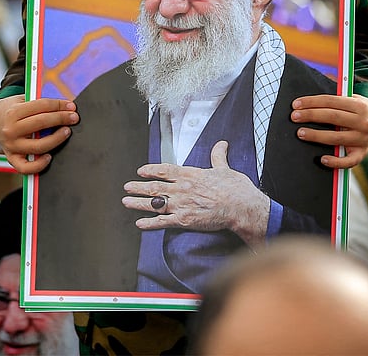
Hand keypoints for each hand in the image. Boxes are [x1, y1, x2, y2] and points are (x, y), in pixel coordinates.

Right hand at [0, 95, 77, 173]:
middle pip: (41, 123)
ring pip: (38, 146)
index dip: (59, 105)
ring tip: (66, 132)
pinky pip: (26, 168)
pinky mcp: (12, 159)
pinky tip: (50, 157)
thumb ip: (41, 104)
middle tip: (74, 117)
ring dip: (56, 139)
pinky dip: (39, 165)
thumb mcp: (24, 100)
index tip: (71, 106)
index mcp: (13, 112)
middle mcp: (11, 130)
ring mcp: (11, 146)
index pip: (41, 106)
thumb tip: (65, 108)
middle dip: (61, 118)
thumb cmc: (15, 110)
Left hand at [123, 141, 269, 248]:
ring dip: (138, 203)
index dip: (151, 170)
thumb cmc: (235, 188)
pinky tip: (139, 224)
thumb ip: (218, 156)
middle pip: (155, 187)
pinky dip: (149, 223)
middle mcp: (182, 188)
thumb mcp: (225, 168)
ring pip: (154, 203)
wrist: (241, 206)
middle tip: (127, 187)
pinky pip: (162, 222)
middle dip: (138, 187)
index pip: (165, 170)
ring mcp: (181, 204)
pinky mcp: (184, 220)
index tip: (141, 171)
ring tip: (126, 202)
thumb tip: (221, 144)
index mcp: (191, 174)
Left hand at [291, 94, 367, 168]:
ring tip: (301, 133)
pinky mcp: (362, 153)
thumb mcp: (351, 96)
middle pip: (332, 117)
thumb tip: (317, 85)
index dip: (312, 102)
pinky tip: (322, 159)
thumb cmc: (356, 109)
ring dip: (316, 136)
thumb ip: (335, 93)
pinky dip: (336, 161)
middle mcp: (363, 122)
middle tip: (294, 117)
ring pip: (336, 138)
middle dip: (311, 116)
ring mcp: (363, 139)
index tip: (296, 104)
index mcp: (358, 105)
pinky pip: (349, 161)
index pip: (331, 101)